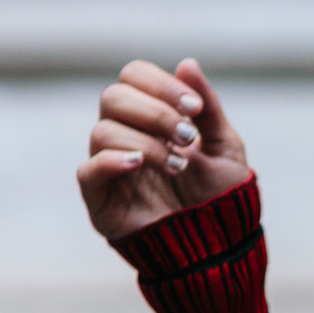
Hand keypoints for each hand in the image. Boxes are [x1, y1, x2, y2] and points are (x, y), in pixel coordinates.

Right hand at [76, 58, 252, 240]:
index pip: (134, 77)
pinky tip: (141, 163)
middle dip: (155, 112)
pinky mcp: (101, 200)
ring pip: (103, 130)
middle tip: (188, 137)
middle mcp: (125, 137)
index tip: (194, 107)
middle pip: (114, 97)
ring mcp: (111, 168)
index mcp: (151, 120)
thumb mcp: (225, 148)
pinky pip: (88, 170)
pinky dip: (112, 161)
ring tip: (179, 165)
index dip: (160, 85)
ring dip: (146, 142)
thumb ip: (208, 108)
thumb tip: (188, 63)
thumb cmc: (221, 198)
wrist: (222, 248)